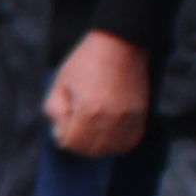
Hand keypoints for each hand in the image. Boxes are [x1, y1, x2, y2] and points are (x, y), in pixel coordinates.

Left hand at [45, 31, 151, 157]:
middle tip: (75, 127)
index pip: (71, 144)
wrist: (121, 44)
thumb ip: (54, 111)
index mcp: (88, 111)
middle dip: (78, 143)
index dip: (62, 136)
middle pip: (91, 151)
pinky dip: (117, 143)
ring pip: (111, 150)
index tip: (63, 124)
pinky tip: (108, 132)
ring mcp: (129, 119)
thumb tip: (59, 133)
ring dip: (97, 145)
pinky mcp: (141, 115)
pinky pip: (129, 142)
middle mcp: (111, 120)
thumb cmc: (86, 61)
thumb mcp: (60, 82)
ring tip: (91, 129)